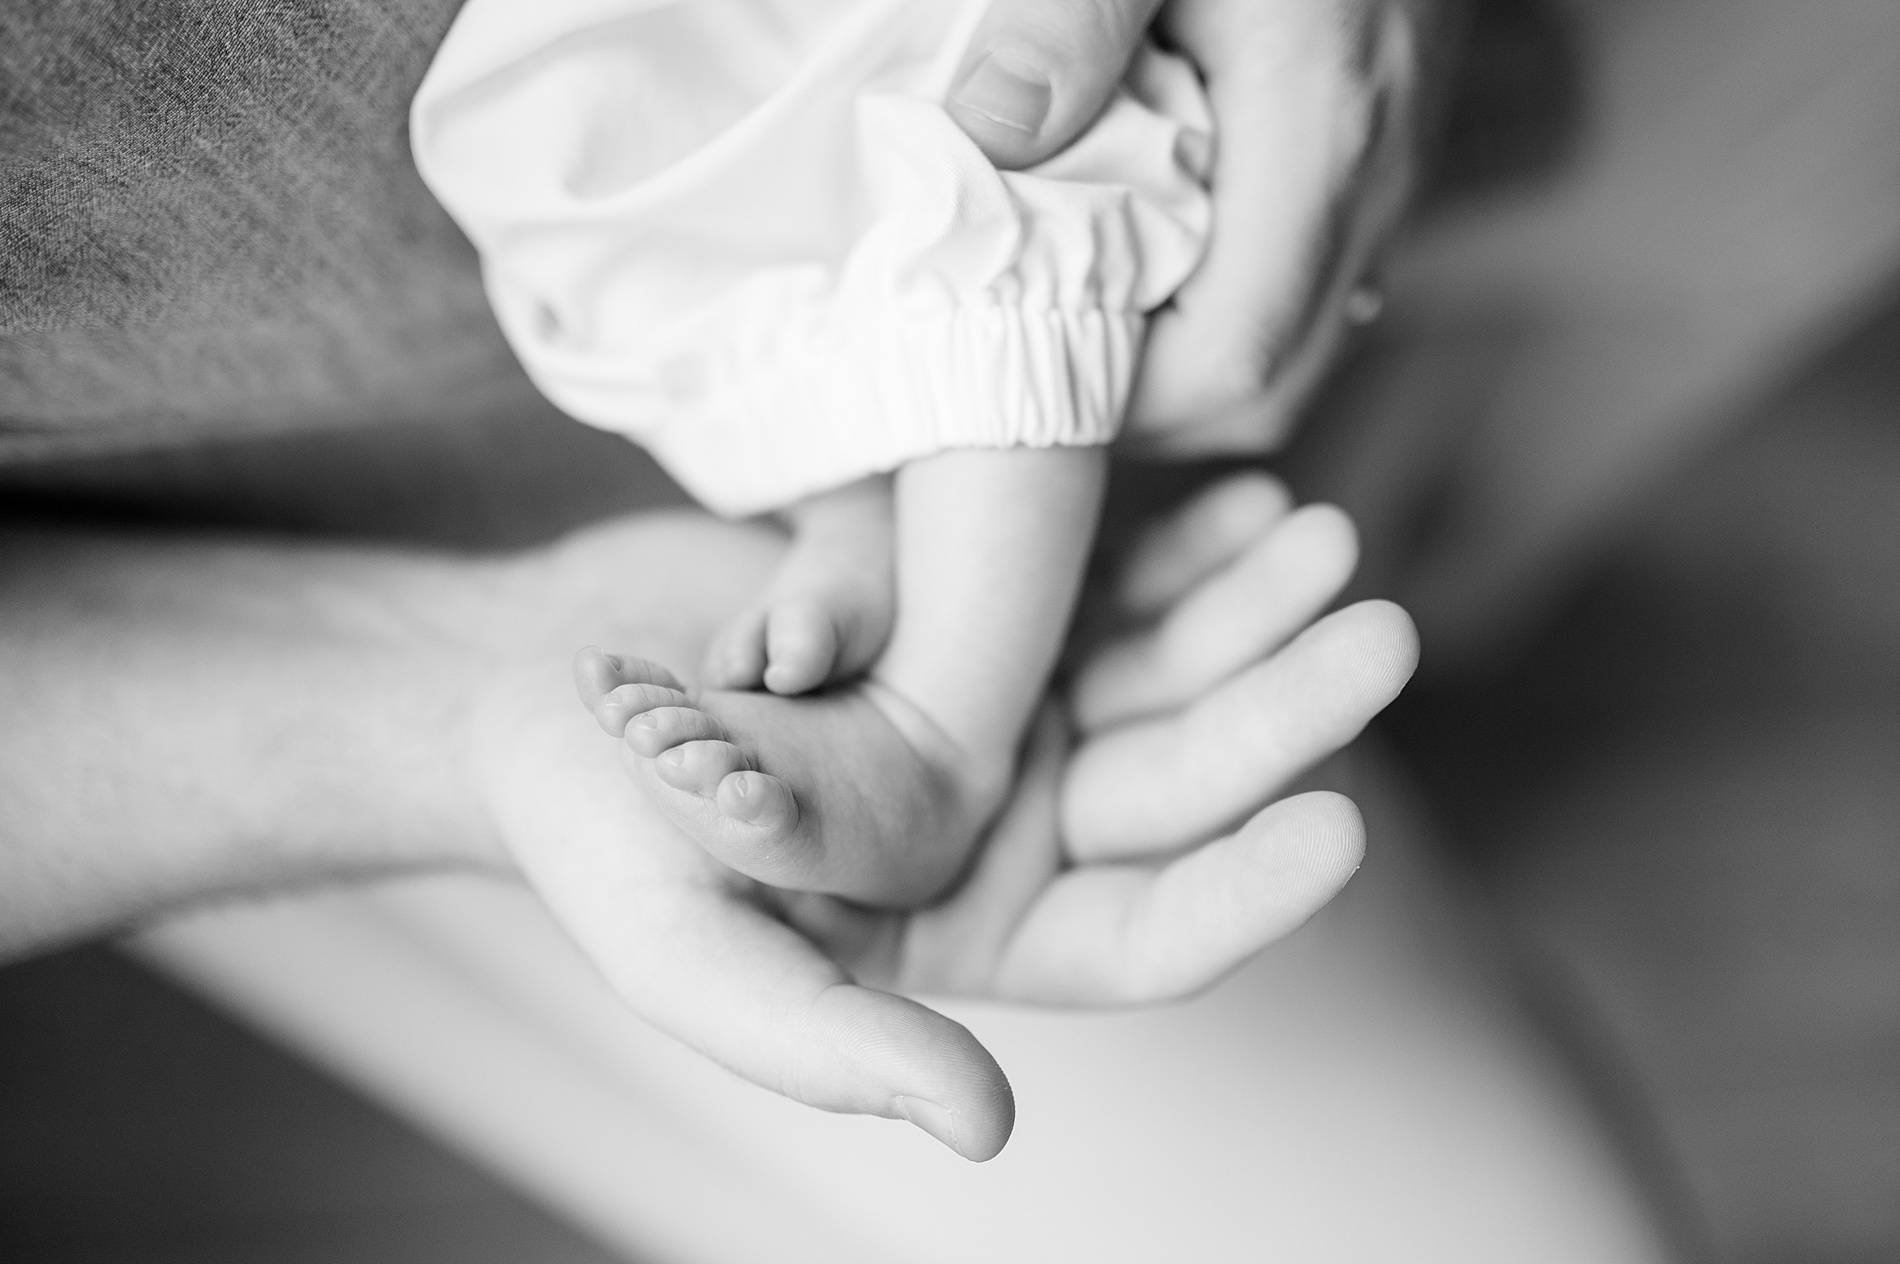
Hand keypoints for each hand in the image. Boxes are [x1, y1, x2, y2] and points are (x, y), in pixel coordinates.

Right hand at [467, 478, 1414, 1161]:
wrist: (531, 680)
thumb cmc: (594, 831)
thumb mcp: (685, 954)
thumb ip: (826, 1047)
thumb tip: (985, 1130)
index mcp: (970, 934)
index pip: (1142, 935)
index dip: (1243, 891)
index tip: (1336, 822)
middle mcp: (1016, 829)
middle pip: (1181, 781)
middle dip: (1278, 707)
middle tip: (1375, 628)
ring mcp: (1014, 712)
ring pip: (1167, 668)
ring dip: (1248, 607)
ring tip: (1316, 532)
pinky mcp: (990, 613)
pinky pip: (1109, 578)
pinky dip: (1174, 538)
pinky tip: (1238, 490)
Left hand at [948, 0, 1431, 452]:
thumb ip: (1072, 17)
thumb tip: (988, 134)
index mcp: (1319, 126)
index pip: (1232, 364)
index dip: (1124, 415)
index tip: (1013, 390)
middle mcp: (1375, 173)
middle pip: (1267, 389)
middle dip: (1144, 416)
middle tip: (1020, 373)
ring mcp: (1391, 167)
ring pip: (1292, 343)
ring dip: (1179, 365)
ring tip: (1065, 322)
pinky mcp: (1378, 149)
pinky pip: (1303, 279)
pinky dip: (1215, 305)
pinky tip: (1135, 257)